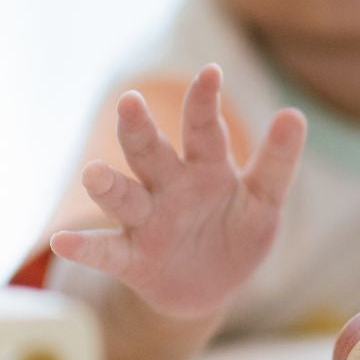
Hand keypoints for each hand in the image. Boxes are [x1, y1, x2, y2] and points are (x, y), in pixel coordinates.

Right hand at [50, 64, 306, 323]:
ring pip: (124, 197)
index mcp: (206, 168)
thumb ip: (278, 161)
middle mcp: (169, 187)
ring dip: (107, 185)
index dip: (206, 102)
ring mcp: (146, 221)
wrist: (210, 287)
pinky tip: (63, 241)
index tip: (211, 72)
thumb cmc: (236, 231)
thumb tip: (295, 113)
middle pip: (151, 153)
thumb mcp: (264, 199)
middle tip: (130, 102)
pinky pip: (105, 251)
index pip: (204, 130)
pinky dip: (84, 247)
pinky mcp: (132, 259)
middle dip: (140, 129)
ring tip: (93, 173)